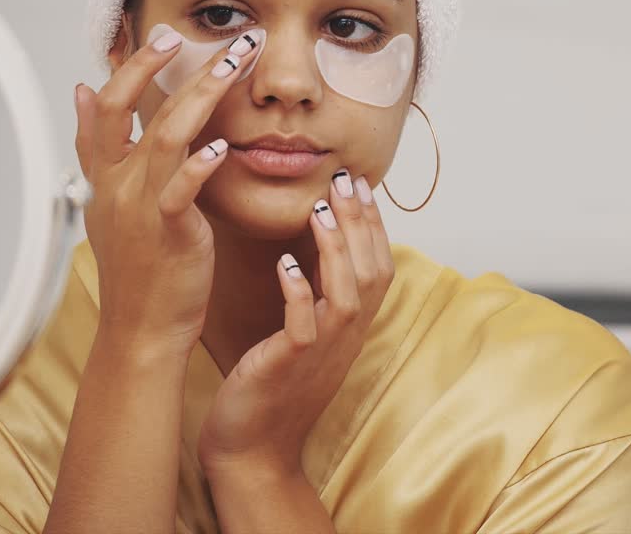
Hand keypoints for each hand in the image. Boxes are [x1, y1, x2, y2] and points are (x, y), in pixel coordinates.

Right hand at [73, 26, 264, 353]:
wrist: (142, 329)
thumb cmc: (140, 270)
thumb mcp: (112, 205)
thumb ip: (102, 152)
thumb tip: (83, 95)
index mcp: (104, 179)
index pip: (104, 109)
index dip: (126, 69)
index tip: (155, 35)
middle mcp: (116, 186)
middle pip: (130, 110)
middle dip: (159, 66)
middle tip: (191, 33)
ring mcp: (138, 208)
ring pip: (163, 137)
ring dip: (199, 95)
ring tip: (233, 62)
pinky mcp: (167, 232)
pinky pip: (179, 192)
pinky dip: (198, 166)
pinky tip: (220, 146)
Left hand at [197, 167, 393, 477]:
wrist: (253, 450)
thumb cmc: (271, 390)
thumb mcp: (304, 338)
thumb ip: (316, 299)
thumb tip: (314, 254)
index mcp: (351, 328)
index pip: (378, 266)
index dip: (373, 224)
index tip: (359, 185)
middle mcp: (346, 337)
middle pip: (371, 271)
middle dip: (361, 222)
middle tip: (346, 180)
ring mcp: (322, 352)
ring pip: (347, 293)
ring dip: (336, 249)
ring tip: (321, 210)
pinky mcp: (291, 365)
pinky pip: (304, 325)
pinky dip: (298, 292)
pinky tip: (284, 264)